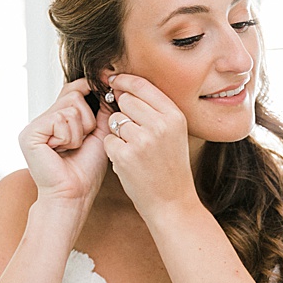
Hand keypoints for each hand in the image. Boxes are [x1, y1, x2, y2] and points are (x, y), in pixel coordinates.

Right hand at [17, 78, 110, 204]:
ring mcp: (34, 126)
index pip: (72, 91)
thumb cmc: (86, 171)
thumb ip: (101, 113)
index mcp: (57, 120)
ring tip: (71, 149)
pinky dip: (68, 137)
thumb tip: (108, 90)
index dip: (87, 88)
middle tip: (82, 142)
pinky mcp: (30, 133)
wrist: (74, 194)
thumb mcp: (99, 135)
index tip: (105, 82)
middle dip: (87, 120)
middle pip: (73, 96)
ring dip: (79, 132)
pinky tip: (61, 150)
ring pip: (69, 108)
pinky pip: (59, 119)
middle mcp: (43, 120)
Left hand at [101, 73, 196, 215]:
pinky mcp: (125, 155)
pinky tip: (129, 162)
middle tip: (135, 134)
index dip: (123, 80)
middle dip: (123, 113)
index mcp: (174, 116)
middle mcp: (160, 125)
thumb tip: (121, 86)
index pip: (141, 85)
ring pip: (114, 120)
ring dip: (118, 133)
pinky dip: (114, 150)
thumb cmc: (170, 168)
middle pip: (125, 100)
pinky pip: (108, 140)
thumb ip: (153, 109)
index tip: (113, 81)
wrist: (173, 202)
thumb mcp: (173, 134)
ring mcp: (142, 140)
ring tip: (135, 150)